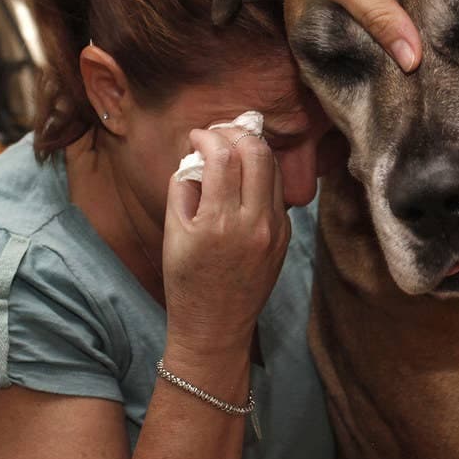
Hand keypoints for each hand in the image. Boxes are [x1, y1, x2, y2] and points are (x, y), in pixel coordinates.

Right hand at [161, 129, 288, 351]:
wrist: (215, 326)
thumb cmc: (187, 281)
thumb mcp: (173, 233)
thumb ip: (184, 188)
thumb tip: (198, 156)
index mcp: (219, 222)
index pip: (224, 156)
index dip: (208, 136)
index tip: (196, 136)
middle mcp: (254, 222)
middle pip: (257, 153)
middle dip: (236, 133)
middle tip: (219, 133)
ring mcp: (275, 229)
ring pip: (273, 169)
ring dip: (252, 151)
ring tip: (232, 149)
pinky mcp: (285, 236)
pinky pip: (277, 193)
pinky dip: (261, 177)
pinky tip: (244, 179)